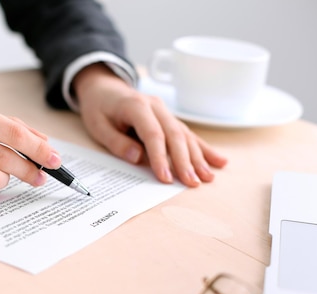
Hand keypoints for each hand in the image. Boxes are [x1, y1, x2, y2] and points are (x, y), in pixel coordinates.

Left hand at [73, 64, 226, 186]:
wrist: (103, 88)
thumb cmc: (98, 108)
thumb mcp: (97, 125)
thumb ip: (116, 142)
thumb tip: (137, 158)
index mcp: (136, 106)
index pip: (153, 134)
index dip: (160, 157)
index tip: (165, 178)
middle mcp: (155, 107)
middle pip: (174, 135)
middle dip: (185, 161)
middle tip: (192, 183)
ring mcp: (164, 111)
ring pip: (185, 135)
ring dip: (198, 157)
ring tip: (208, 177)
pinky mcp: (169, 118)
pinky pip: (187, 133)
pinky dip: (203, 148)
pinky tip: (218, 161)